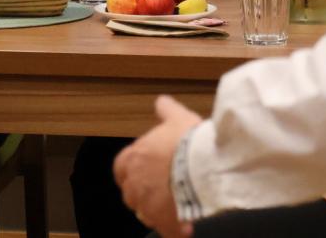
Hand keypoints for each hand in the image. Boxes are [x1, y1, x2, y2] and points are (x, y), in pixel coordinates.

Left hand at [114, 95, 201, 237]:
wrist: (204, 167)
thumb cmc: (189, 142)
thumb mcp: (178, 118)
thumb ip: (167, 110)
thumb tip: (162, 102)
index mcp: (134, 159)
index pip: (121, 168)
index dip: (131, 171)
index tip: (143, 172)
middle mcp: (135, 184)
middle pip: (131, 193)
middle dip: (144, 193)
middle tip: (163, 190)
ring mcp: (148, 206)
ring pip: (146, 213)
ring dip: (157, 211)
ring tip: (176, 207)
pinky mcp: (165, 223)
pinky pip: (166, 230)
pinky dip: (174, 228)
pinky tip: (187, 225)